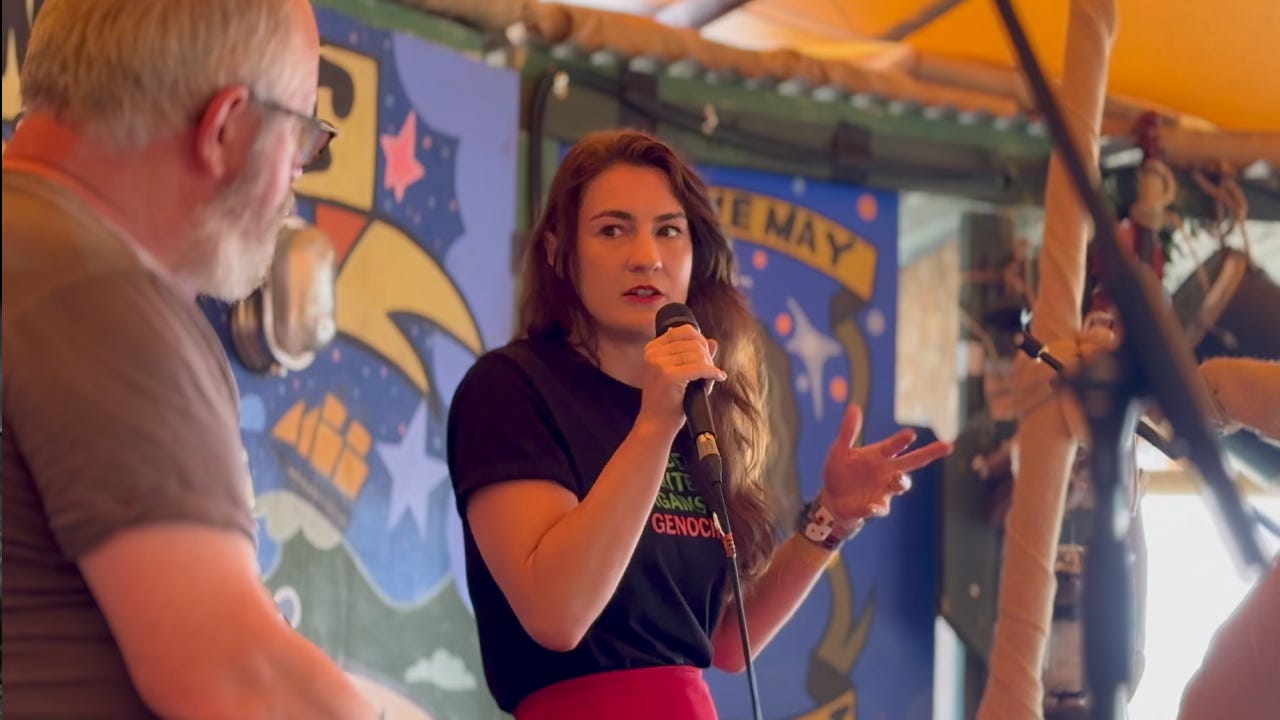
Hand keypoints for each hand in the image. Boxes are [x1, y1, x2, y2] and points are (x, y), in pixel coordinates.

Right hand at [637, 324, 725, 435]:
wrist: (656, 423)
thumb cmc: (668, 400)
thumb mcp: (680, 373)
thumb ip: (695, 356)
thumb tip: (713, 341)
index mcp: (652, 348)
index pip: (683, 331)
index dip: (701, 341)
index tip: (707, 356)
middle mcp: (653, 352)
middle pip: (693, 342)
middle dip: (707, 356)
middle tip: (711, 371)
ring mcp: (659, 363)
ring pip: (698, 354)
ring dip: (710, 366)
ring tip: (710, 377)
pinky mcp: (669, 376)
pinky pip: (700, 368)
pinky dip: (713, 372)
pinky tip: (719, 377)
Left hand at [819, 404, 951, 524]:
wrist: (831, 499)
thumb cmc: (839, 472)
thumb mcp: (839, 450)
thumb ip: (848, 431)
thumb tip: (854, 407)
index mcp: (879, 455)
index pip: (894, 445)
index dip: (902, 440)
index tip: (910, 434)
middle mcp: (887, 471)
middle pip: (913, 461)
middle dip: (930, 453)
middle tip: (947, 445)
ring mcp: (883, 490)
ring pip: (900, 485)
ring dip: (901, 481)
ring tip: (898, 478)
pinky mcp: (874, 507)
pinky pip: (879, 508)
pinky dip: (876, 507)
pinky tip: (871, 507)